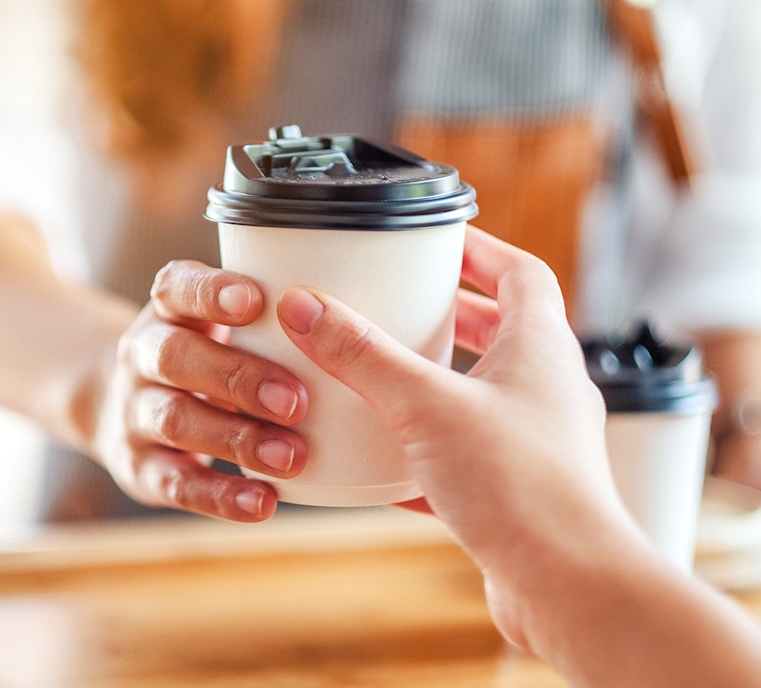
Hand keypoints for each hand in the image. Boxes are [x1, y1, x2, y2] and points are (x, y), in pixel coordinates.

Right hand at [92, 260, 308, 521]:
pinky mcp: (142, 469)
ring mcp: (135, 413)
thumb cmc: (218, 361)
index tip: (255, 302)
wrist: (136, 414)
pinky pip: (176, 484)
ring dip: (235, 438)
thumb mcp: (233, 327)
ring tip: (293, 456)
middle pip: (174, 357)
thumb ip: (279, 320)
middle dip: (237, 376)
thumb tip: (344, 311)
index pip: (175, 287)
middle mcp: (142, 355)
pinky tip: (264, 502)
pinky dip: (221, 495)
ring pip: (174, 420)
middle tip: (296, 400)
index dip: (209, 293)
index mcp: (170, 310)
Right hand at [276, 226, 638, 647]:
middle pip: (497, 331)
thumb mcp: (426, 405)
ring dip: (432, 380)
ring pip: (477, 394)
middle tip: (397, 303)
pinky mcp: (512, 490)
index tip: (434, 240)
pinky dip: (422, 450)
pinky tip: (377, 463)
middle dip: (447, 314)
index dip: (479, 250)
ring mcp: (531, 441)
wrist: (567, 584)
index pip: (519, 273)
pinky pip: (462, 454)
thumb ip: (364, 355)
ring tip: (378, 375)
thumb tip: (306, 307)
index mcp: (539, 348)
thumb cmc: (522, 486)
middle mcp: (543, 389)